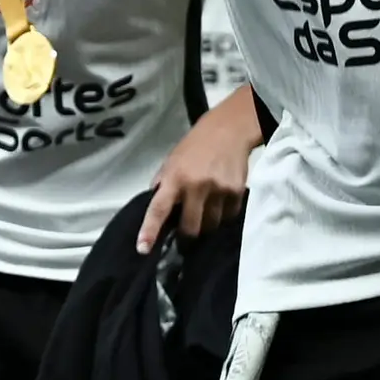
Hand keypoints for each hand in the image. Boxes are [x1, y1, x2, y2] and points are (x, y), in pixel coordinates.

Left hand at [137, 90, 257, 249]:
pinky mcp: (236, 192)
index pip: (158, 209)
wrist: (229, 130)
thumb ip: (163, 184)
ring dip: (206, 223)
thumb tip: (155, 209)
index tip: (142, 249)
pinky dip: (222, 215)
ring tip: (206, 208)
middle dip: (187, 234)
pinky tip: (220, 200)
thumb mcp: (171, 161)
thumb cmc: (195, 146)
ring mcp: (218, 190)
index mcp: (174, 178)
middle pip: (190, 228)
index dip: (149, 230)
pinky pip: (228, 217)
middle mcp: (196, 186)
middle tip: (186, 231)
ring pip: (210, 225)